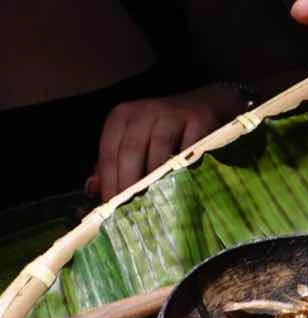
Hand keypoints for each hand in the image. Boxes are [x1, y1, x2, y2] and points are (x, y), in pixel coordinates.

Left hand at [90, 84, 247, 201]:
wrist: (206, 104)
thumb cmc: (164, 129)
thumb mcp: (134, 139)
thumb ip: (113, 163)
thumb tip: (92, 189)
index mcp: (121, 117)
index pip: (109, 153)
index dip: (109, 183)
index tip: (110, 210)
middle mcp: (143, 111)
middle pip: (130, 152)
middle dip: (128, 185)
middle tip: (131, 213)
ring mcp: (172, 114)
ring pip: (158, 152)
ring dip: (155, 182)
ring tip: (153, 206)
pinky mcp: (198, 119)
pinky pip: (188, 151)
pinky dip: (183, 172)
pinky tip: (181, 189)